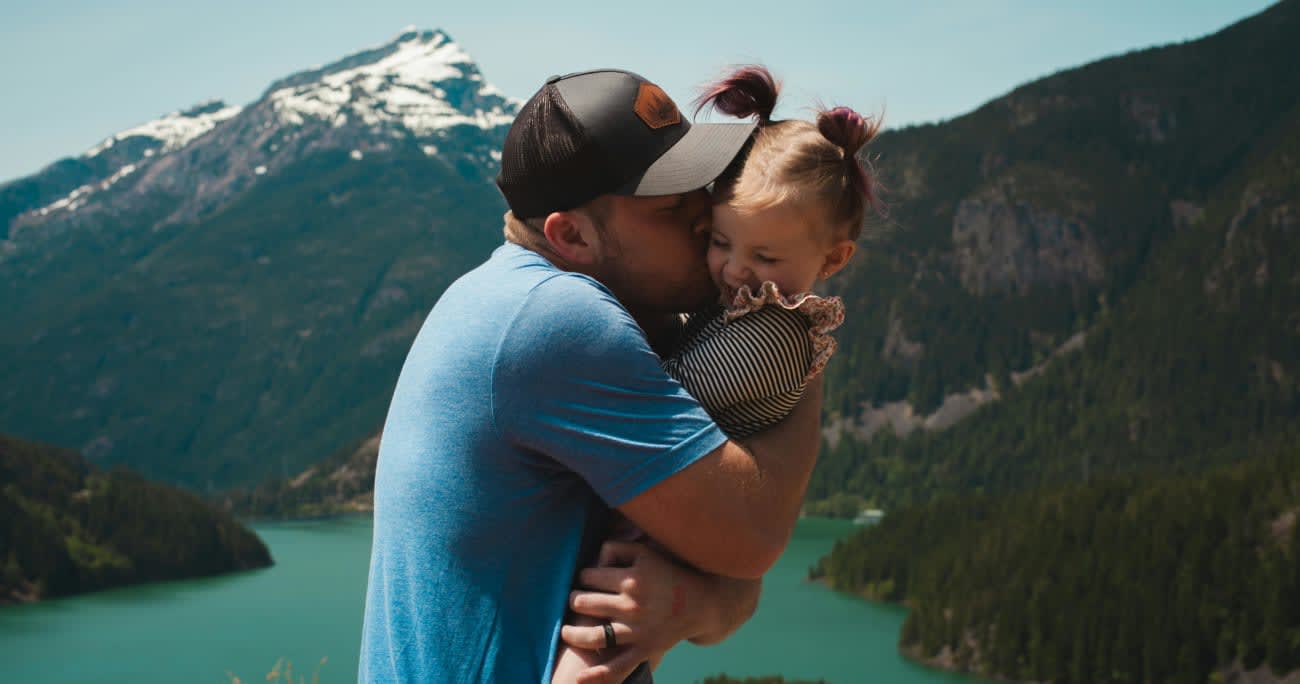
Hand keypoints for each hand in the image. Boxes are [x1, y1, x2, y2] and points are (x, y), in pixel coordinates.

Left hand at [560, 541, 702, 683]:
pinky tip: (580, 678)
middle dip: (575, 601)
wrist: (700, 603)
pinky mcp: (644, 650)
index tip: (588, 579)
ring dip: (573, 633)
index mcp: (632, 579)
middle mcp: (632, 605)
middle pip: (585, 603)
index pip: (589, 576)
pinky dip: (597, 675)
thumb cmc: (667, 573)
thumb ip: (616, 548)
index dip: (584, 576)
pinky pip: (617, 667)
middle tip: (576, 601)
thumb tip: (591, 560)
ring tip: (567, 631)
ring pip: (593, 636)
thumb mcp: (645, 551)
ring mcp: (637, 630)